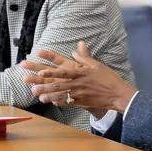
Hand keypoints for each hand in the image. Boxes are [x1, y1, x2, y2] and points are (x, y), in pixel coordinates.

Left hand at [22, 42, 136, 113]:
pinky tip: (51, 102)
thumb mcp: (98, 65)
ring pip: (61, 95)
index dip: (52, 72)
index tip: (42, 72)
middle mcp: (79, 84)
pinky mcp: (82, 102)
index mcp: (82, 73)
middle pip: (59, 85)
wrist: (118, 94)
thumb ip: (85, 57)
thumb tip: (77, 48)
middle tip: (33, 86)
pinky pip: (68, 103)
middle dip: (45, 86)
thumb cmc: (109, 78)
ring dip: (49, 96)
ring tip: (38, 96)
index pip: (64, 72)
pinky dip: (59, 102)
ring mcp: (80, 94)